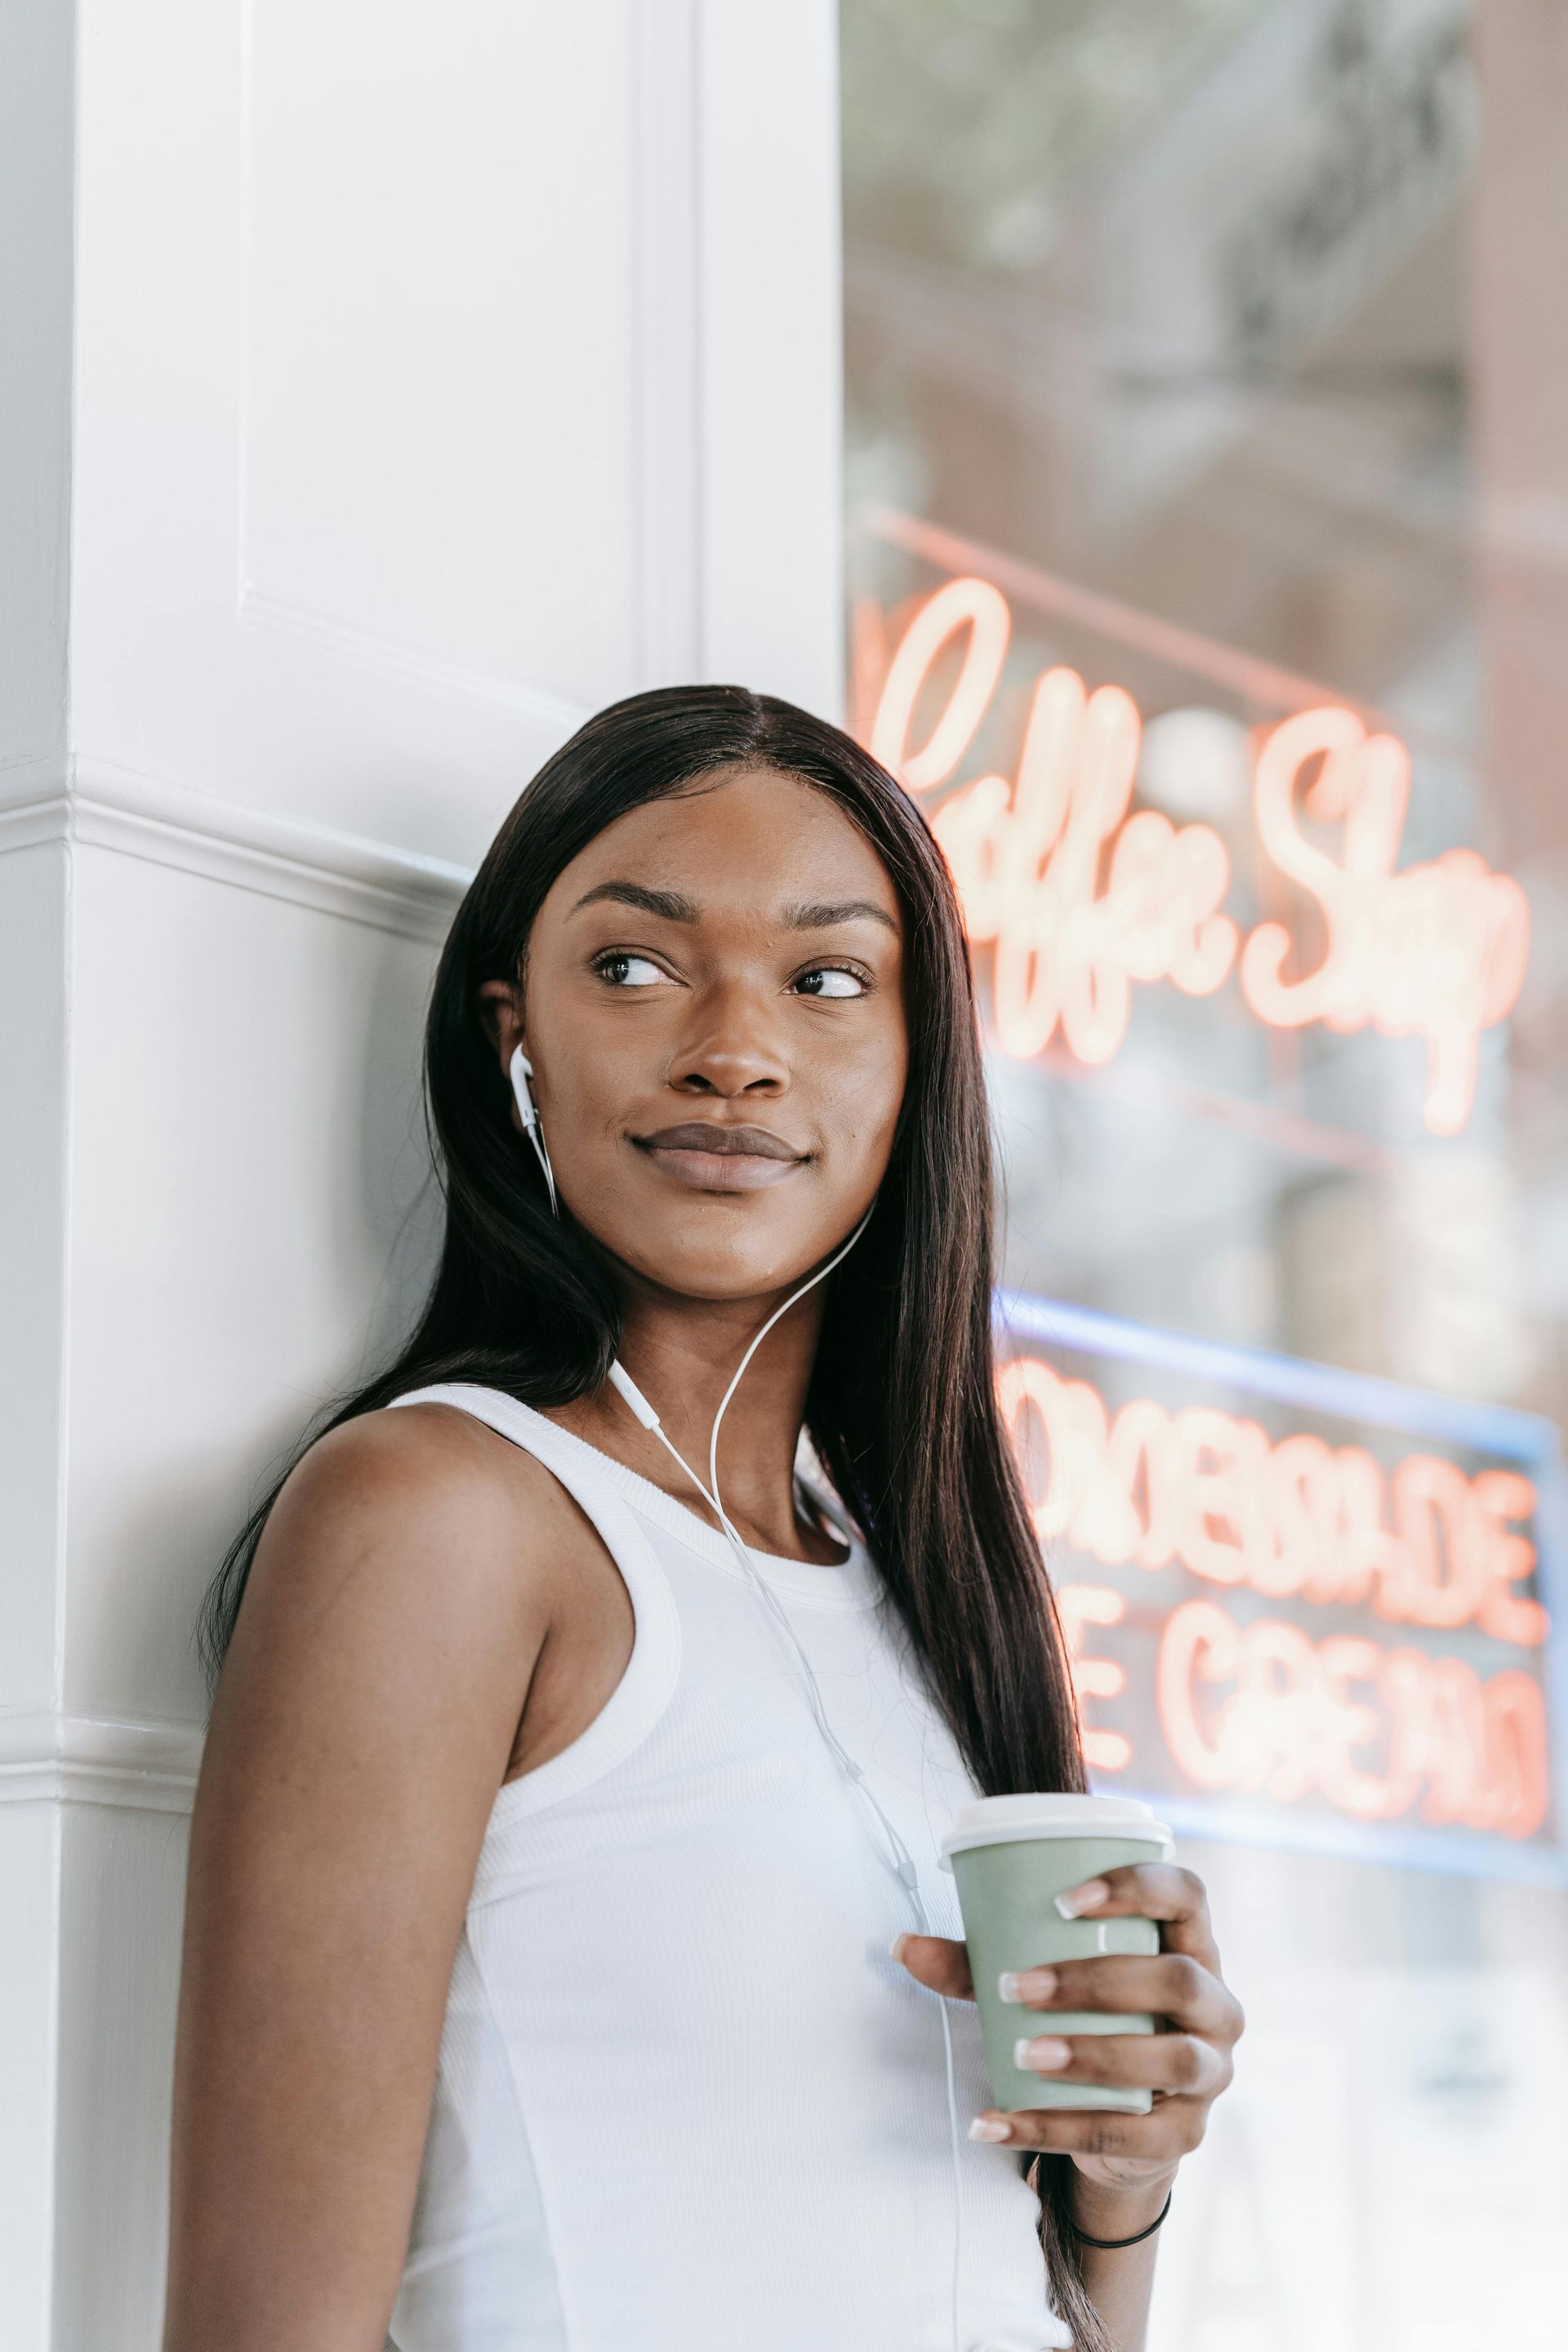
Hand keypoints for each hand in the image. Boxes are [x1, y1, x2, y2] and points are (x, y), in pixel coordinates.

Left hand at [894, 1863, 1242, 2200]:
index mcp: (1189, 1943)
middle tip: (1017, 1987)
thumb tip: (902, 1945)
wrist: (1120, 2121)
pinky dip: (1061, 2128)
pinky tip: (1002, 2122)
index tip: (1064, 1901)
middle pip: (1177, 1979)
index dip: (1137, 1887)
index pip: (1186, 1894)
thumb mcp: (1039, 1980)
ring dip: (1095, 2054)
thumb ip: (977, 1963)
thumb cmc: (1082, 2020)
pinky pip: (1135, 2135)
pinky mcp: (1187, 2134)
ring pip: (1173, 2058)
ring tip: (1023, 2053)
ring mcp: (1210, 2071)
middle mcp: (1216, 2003)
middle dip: (1096, 1982)